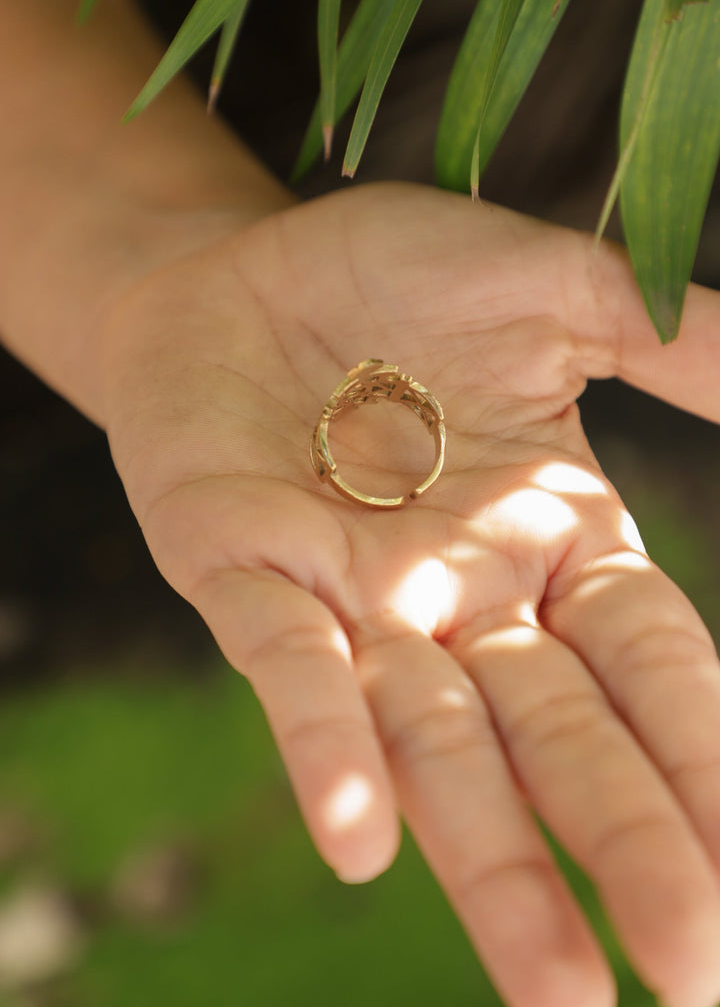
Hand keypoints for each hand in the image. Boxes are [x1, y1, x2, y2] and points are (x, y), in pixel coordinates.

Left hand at [100, 182, 719, 1006]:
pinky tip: (360, 843)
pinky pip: (292, 676)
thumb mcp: (558, 295)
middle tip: (695, 976)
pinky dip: (327, 752)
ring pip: (436, 747)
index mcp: (551, 539)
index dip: (708, 760)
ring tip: (558, 993)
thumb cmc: (395, 276)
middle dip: (628, 849)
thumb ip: (677, 345)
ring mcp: (355, 601)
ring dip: (492, 864)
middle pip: (561, 740)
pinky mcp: (246, 577)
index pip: (654, 668)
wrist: (241, 268)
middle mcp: (464, 596)